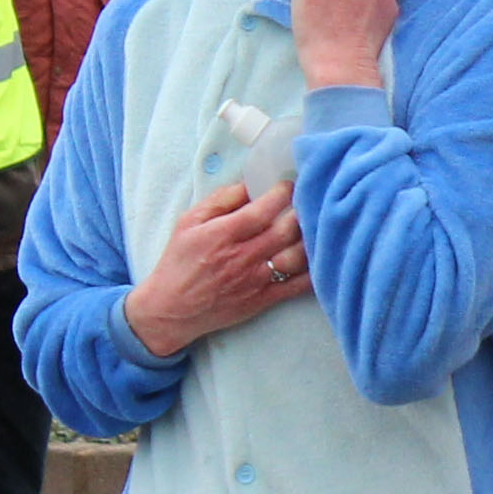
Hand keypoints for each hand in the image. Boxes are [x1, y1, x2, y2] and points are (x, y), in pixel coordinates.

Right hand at [123, 176, 310, 361]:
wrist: (172, 309)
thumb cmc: (179, 262)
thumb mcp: (189, 222)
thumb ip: (219, 201)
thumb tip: (248, 184)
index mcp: (223, 235)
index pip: (263, 210)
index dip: (282, 194)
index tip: (288, 186)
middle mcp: (242, 257)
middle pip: (286, 231)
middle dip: (301, 212)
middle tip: (307, 202)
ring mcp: (256, 281)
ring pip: (296, 257)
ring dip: (310, 240)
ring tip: (313, 227)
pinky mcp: (263, 300)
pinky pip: (297, 286)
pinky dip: (313, 271)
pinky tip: (319, 257)